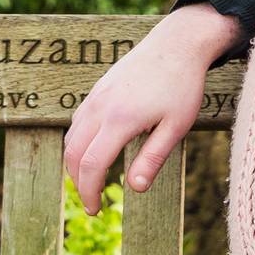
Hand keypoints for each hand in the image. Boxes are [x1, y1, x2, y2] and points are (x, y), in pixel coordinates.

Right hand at [64, 3, 239, 213]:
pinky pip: (78, 122)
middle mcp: (100, 108)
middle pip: (74, 154)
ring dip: (76, 164)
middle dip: (79, 183)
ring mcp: (96, 96)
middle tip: (93, 203)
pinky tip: (95, 152)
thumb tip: (135, 190)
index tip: (95, 210)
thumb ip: (153, 158)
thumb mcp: (176, 126)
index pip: (91, 165)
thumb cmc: (183, 86)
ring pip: (72, 137)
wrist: (177, 43)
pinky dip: (79, 143)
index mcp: (120, 120)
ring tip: (93, 182)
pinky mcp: (98, 89)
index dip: (89, 192)